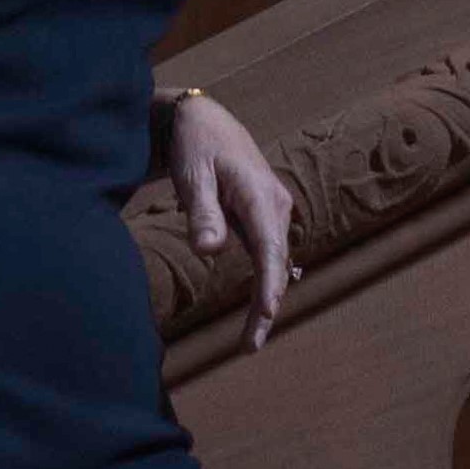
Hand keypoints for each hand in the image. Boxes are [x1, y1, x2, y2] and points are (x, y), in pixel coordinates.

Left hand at [168, 95, 296, 347]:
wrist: (205, 121)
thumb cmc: (196, 146)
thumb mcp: (192, 175)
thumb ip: (201, 212)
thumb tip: (209, 251)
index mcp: (260, 195)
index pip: (269, 249)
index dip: (269, 285)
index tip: (266, 315)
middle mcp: (275, 205)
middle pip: (276, 265)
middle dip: (266, 307)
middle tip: (249, 348)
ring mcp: (273, 212)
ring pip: (274, 263)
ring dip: (266, 300)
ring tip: (250, 341)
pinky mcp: (264, 218)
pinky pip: (268, 256)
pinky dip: (264, 284)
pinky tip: (257, 313)